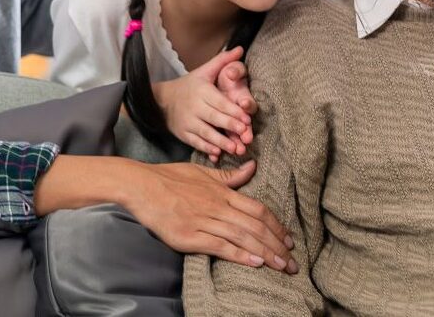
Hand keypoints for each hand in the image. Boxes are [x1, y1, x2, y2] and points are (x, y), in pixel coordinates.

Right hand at [134, 160, 298, 273]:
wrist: (140, 186)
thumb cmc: (170, 178)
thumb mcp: (203, 172)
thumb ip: (229, 176)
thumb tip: (252, 167)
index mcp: (222, 193)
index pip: (257, 210)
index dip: (276, 225)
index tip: (288, 239)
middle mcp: (217, 207)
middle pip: (255, 226)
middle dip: (277, 244)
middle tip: (293, 261)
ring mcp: (203, 221)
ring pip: (242, 237)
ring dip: (265, 252)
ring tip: (282, 265)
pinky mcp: (189, 236)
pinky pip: (219, 246)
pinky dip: (239, 254)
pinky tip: (255, 262)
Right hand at [154, 47, 250, 161]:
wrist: (162, 100)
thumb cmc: (190, 85)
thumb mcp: (204, 71)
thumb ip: (223, 61)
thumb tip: (241, 48)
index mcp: (202, 91)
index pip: (219, 102)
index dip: (233, 110)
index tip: (247, 118)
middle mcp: (194, 107)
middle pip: (214, 118)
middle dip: (230, 126)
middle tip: (245, 134)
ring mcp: (187, 122)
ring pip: (205, 133)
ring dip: (221, 142)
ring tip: (235, 149)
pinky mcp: (183, 134)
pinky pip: (195, 143)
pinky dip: (206, 149)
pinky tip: (217, 154)